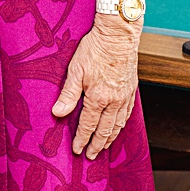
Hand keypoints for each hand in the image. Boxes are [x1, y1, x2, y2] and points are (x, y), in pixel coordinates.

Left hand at [51, 16, 139, 158]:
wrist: (119, 34)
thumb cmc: (96, 48)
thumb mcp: (76, 69)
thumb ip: (68, 93)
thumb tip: (58, 113)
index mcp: (98, 97)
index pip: (88, 125)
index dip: (82, 139)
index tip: (77, 150)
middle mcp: (114, 100)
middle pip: (105, 130)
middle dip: (97, 145)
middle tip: (91, 156)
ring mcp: (125, 95)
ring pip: (118, 124)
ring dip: (110, 138)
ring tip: (104, 147)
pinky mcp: (132, 89)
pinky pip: (128, 113)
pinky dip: (122, 124)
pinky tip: (118, 126)